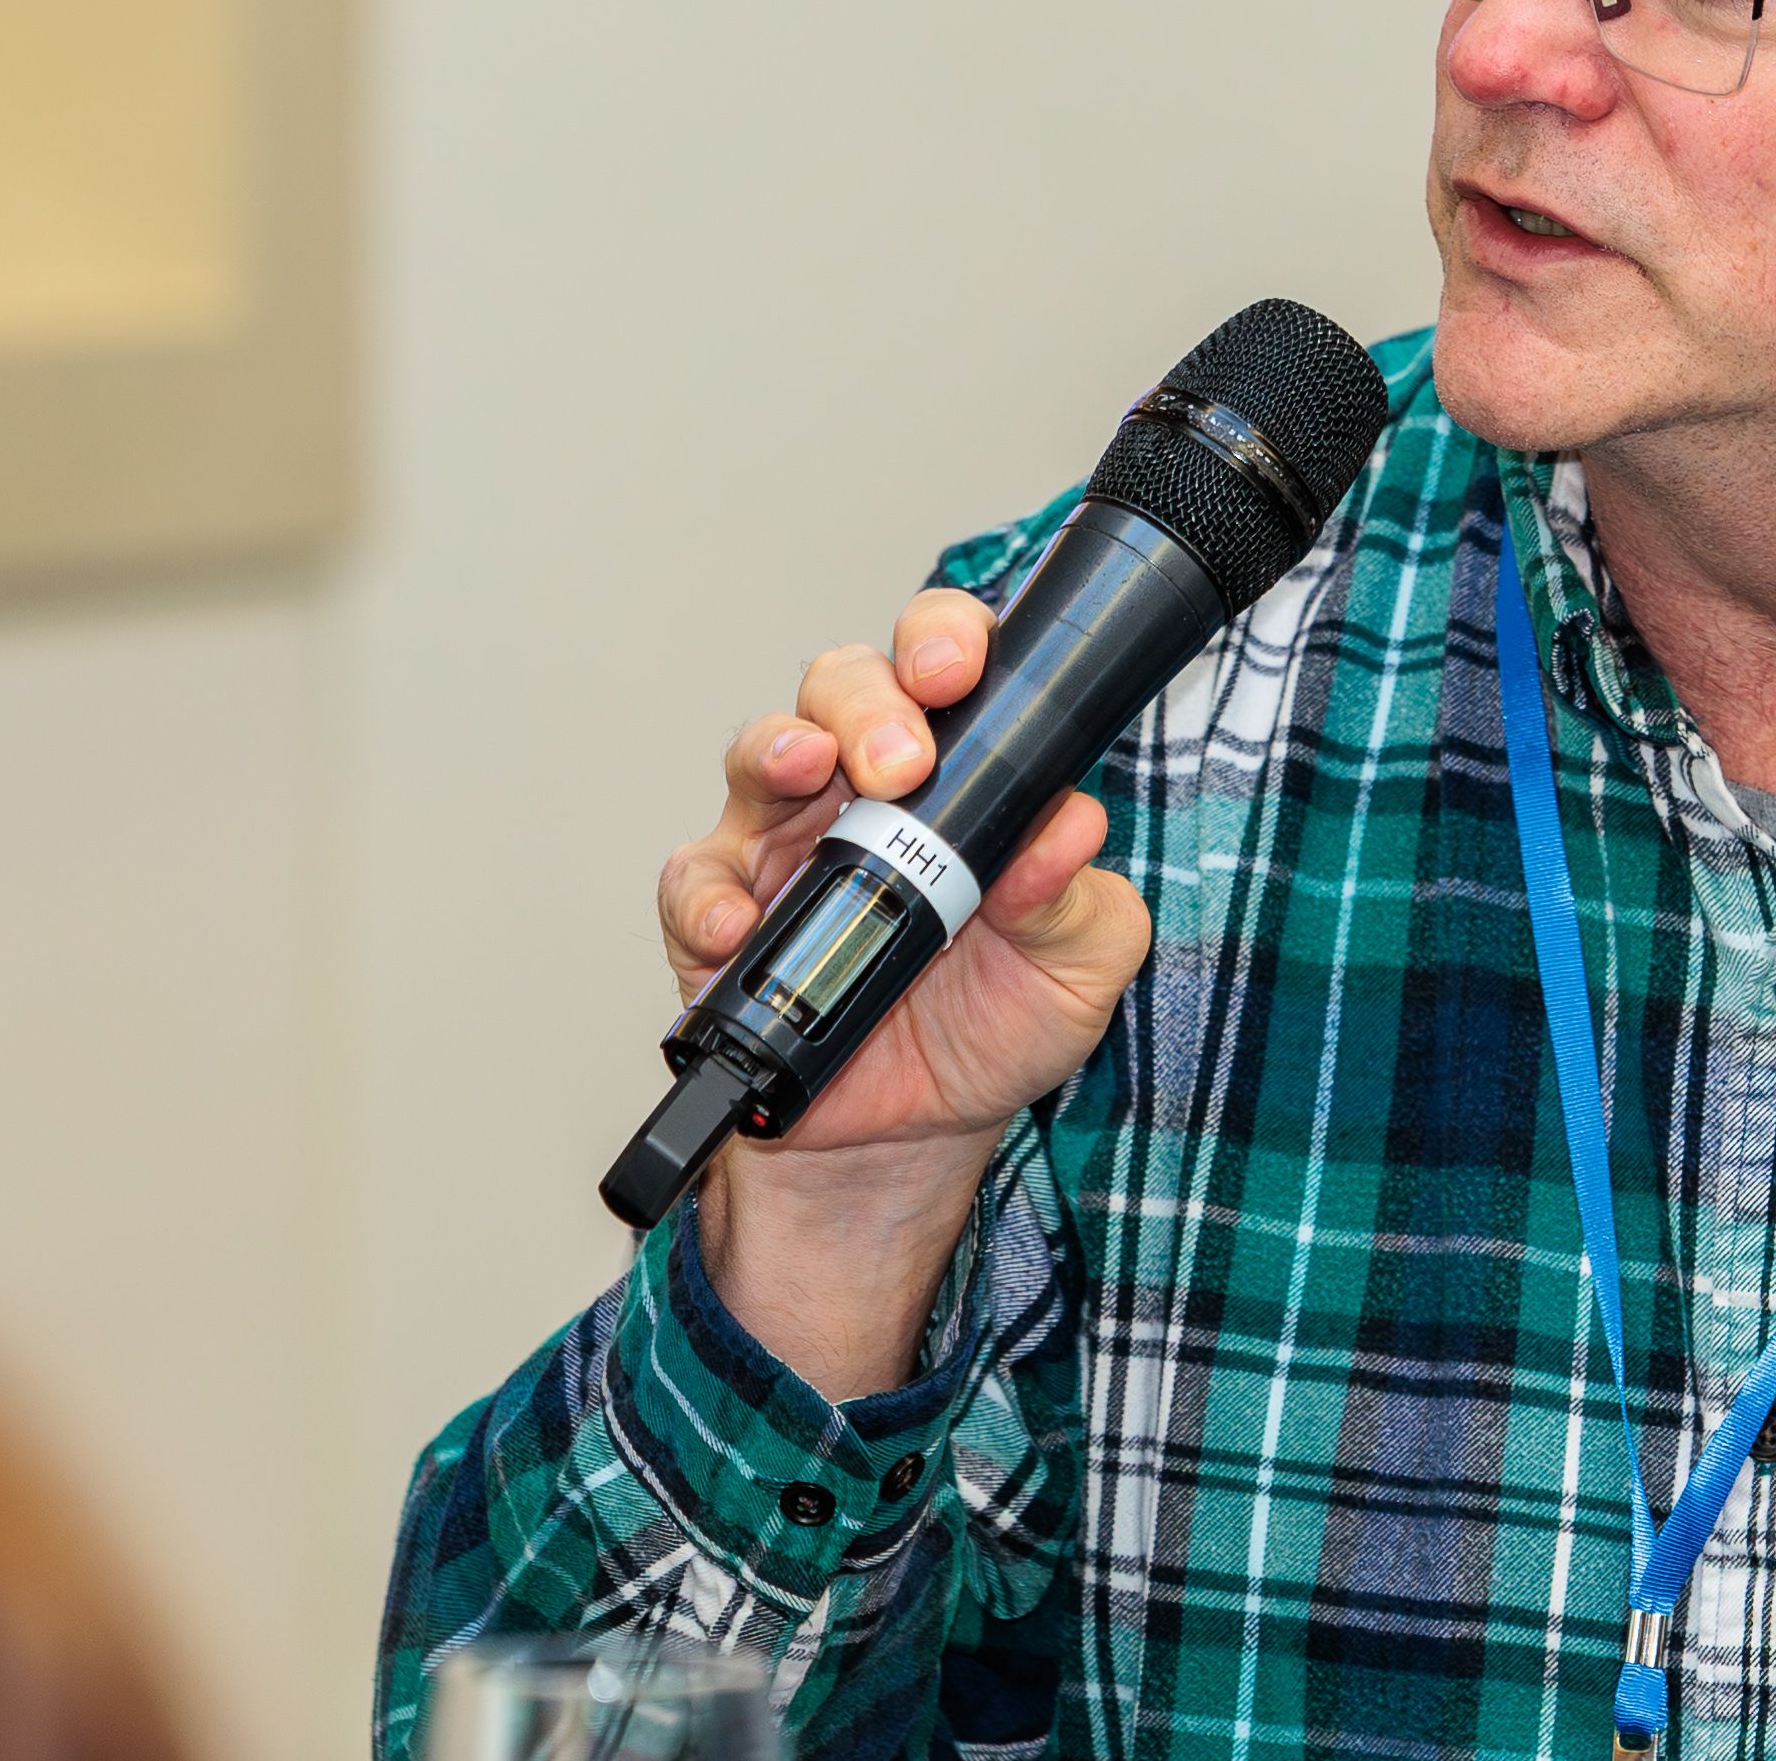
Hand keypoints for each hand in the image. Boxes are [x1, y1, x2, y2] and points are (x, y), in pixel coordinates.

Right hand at [663, 589, 1152, 1395]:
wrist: (919, 1135)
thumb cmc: (998, 1022)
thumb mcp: (1077, 964)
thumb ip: (1080, 895)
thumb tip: (1071, 828)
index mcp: (957, 773)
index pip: (944, 664)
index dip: (946, 641)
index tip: (961, 669)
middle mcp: (862, 789)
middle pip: (842, 686)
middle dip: (868, 702)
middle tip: (900, 758)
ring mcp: (783, 845)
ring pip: (760, 752)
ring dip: (780, 748)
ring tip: (809, 770)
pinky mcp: (723, 918)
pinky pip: (695, 881)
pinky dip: (711, 893)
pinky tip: (744, 921)